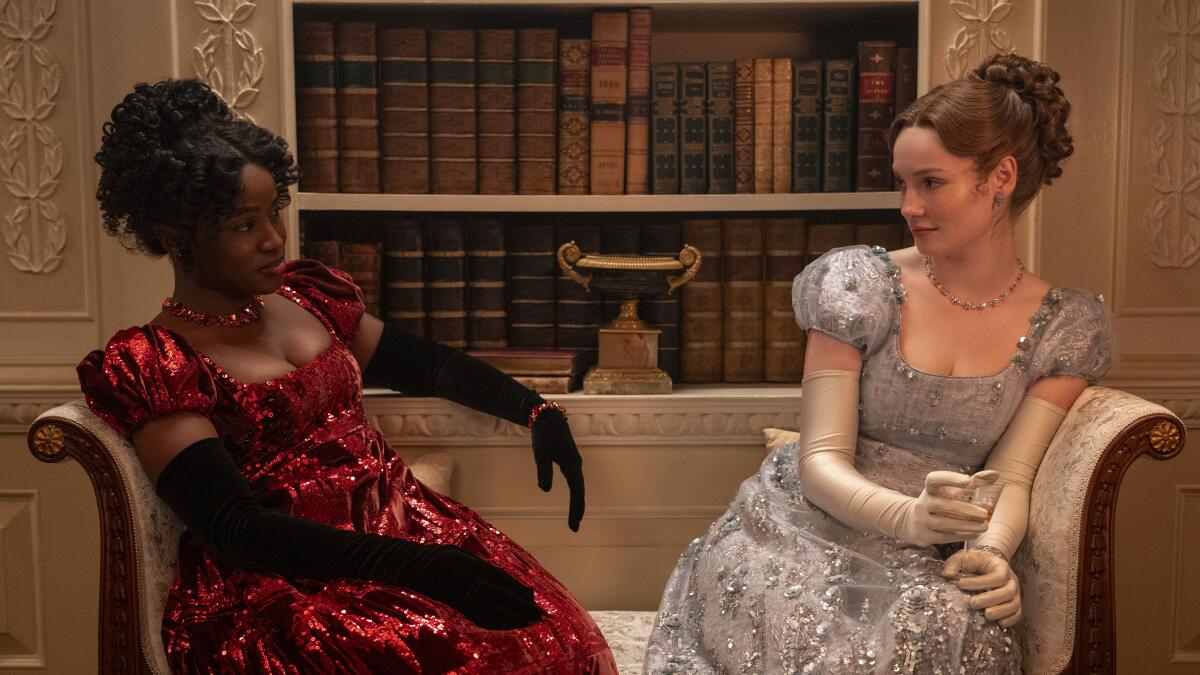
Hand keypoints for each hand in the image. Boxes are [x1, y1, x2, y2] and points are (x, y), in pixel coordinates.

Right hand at [400, 544, 540, 629]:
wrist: (408, 567)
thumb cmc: (435, 558)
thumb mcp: (459, 554)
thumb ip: (478, 564)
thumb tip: (499, 576)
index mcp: (474, 566)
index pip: (504, 580)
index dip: (519, 590)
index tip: (532, 597)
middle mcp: (472, 582)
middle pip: (503, 597)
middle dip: (521, 606)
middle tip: (536, 614)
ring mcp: (463, 596)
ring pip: (493, 610)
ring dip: (512, 618)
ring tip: (526, 624)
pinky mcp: (454, 608)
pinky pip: (477, 619)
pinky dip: (493, 625)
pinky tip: (504, 629)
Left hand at [530, 408, 584, 530]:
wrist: (548, 416)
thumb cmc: (543, 434)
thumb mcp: (540, 452)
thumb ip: (543, 470)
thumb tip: (544, 490)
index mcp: (571, 464)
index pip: (576, 491)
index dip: (575, 508)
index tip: (573, 524)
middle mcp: (575, 464)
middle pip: (580, 491)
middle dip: (577, 509)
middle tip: (574, 528)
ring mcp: (574, 462)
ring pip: (578, 487)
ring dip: (577, 503)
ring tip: (575, 519)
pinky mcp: (569, 461)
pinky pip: (575, 481)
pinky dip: (575, 493)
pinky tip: (574, 500)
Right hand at [897, 470, 990, 545]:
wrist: (912, 521)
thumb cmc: (940, 501)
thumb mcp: (950, 490)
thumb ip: (974, 482)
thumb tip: (995, 474)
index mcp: (929, 489)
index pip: (934, 479)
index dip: (950, 478)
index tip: (968, 480)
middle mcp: (923, 503)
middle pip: (943, 505)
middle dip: (965, 510)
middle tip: (985, 514)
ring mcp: (922, 520)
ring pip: (945, 523)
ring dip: (967, 525)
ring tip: (985, 526)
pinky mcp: (925, 535)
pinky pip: (944, 537)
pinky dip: (962, 535)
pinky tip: (975, 534)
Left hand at [941, 549, 1022, 626]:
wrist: (990, 563)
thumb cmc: (975, 561)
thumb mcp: (964, 557)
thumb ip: (954, 563)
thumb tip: (947, 575)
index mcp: (1000, 566)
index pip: (997, 576)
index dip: (980, 582)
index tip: (960, 584)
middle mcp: (1011, 580)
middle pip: (1008, 591)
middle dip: (991, 599)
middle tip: (972, 604)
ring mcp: (1015, 593)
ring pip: (1014, 604)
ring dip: (1001, 611)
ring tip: (986, 615)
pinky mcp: (1015, 603)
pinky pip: (1018, 613)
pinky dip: (1011, 620)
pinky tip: (1000, 623)